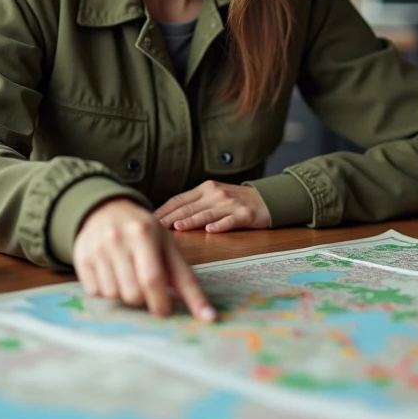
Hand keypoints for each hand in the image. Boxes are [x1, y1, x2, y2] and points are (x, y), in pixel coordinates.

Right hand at [72, 197, 215, 320]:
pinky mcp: (80, 258)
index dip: (160, 303)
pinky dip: (106, 290)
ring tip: (127, 274)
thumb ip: (186, 280)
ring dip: (124, 293)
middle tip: (145, 287)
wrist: (104, 208)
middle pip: (133, 293)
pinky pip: (95, 292)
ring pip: (113, 295)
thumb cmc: (143, 231)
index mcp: (144, 234)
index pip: (153, 278)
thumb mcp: (168, 246)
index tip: (164, 313)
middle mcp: (117, 239)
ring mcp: (96, 248)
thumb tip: (208, 316)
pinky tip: (111, 272)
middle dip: (143, 299)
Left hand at [154, 181, 271, 232]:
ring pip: (207, 214)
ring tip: (178, 227)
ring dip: (191, 220)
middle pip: (190, 206)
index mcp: (206, 188)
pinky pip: (230, 221)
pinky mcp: (245, 215)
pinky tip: (210, 230)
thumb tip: (167, 216)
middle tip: (156, 226)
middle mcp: (216, 194)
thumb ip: (195, 202)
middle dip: (171, 217)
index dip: (164, 209)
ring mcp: (231, 204)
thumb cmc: (235, 200)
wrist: (267, 199)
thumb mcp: (214, 195)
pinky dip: (220, 225)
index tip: (150, 219)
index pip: (180, 199)